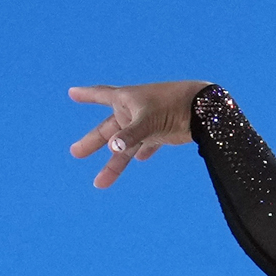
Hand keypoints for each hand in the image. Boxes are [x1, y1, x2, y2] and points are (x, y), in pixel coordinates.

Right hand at [67, 81, 211, 188]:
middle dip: (92, 142)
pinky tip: (141, 159)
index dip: (86, 94)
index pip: (100, 95)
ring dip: (115, 163)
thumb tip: (114, 148)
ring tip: (100, 182)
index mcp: (125, 99)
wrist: (203, 107)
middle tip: (75, 152)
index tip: (72, 93)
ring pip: (126, 146)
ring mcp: (147, 123)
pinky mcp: (162, 134)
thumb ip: (130, 135)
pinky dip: (144, 152)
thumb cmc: (172, 105)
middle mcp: (132, 111)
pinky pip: (148, 145)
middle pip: (108, 129)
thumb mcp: (147, 120)